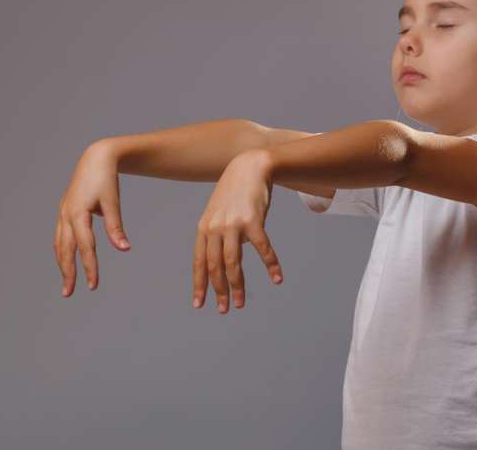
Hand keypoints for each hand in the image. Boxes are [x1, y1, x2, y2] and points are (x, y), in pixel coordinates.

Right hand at [54, 140, 130, 296]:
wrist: (96, 157)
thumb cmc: (106, 178)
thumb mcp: (113, 202)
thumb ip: (116, 228)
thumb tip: (124, 249)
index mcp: (78, 213)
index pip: (85, 247)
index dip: (89, 267)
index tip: (93, 286)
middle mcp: (66, 215)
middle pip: (65, 250)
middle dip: (67, 273)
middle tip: (69, 294)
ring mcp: (62, 212)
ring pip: (59, 244)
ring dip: (62, 264)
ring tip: (66, 282)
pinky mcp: (64, 210)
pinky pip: (60, 235)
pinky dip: (62, 250)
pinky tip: (66, 259)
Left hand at [194, 149, 283, 312]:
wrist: (250, 167)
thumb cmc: (235, 193)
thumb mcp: (218, 213)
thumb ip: (217, 235)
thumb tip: (223, 261)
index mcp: (204, 228)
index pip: (199, 262)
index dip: (199, 284)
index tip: (199, 304)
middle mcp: (215, 228)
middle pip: (215, 266)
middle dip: (219, 291)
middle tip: (225, 309)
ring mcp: (233, 225)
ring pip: (233, 263)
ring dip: (238, 286)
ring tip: (241, 303)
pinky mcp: (253, 221)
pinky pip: (262, 248)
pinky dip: (270, 265)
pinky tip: (277, 278)